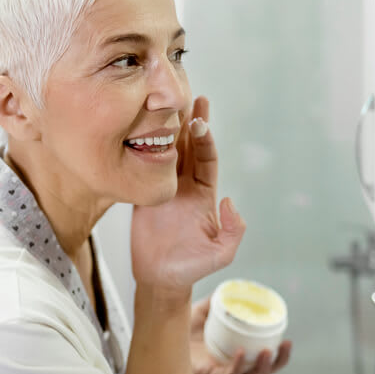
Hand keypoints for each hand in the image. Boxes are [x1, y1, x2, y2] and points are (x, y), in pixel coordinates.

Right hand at [131, 96, 246, 290]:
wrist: (160, 278)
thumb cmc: (192, 267)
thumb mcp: (221, 253)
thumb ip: (233, 230)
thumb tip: (229, 202)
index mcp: (204, 195)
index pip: (206, 159)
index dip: (205, 139)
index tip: (201, 121)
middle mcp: (185, 187)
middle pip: (188, 147)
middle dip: (190, 122)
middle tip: (189, 95)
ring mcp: (164, 188)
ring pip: (167, 151)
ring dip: (168, 128)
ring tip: (166, 102)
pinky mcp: (144, 194)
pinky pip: (145, 166)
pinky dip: (144, 147)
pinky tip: (141, 128)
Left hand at [190, 295, 291, 373]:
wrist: (159, 329)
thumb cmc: (181, 326)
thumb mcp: (204, 310)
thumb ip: (218, 300)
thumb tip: (234, 287)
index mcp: (233, 354)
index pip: (261, 360)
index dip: (278, 355)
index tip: (288, 340)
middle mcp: (228, 366)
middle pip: (260, 373)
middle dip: (277, 363)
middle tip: (284, 346)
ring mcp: (218, 372)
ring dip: (260, 368)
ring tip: (266, 352)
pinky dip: (236, 367)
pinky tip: (241, 354)